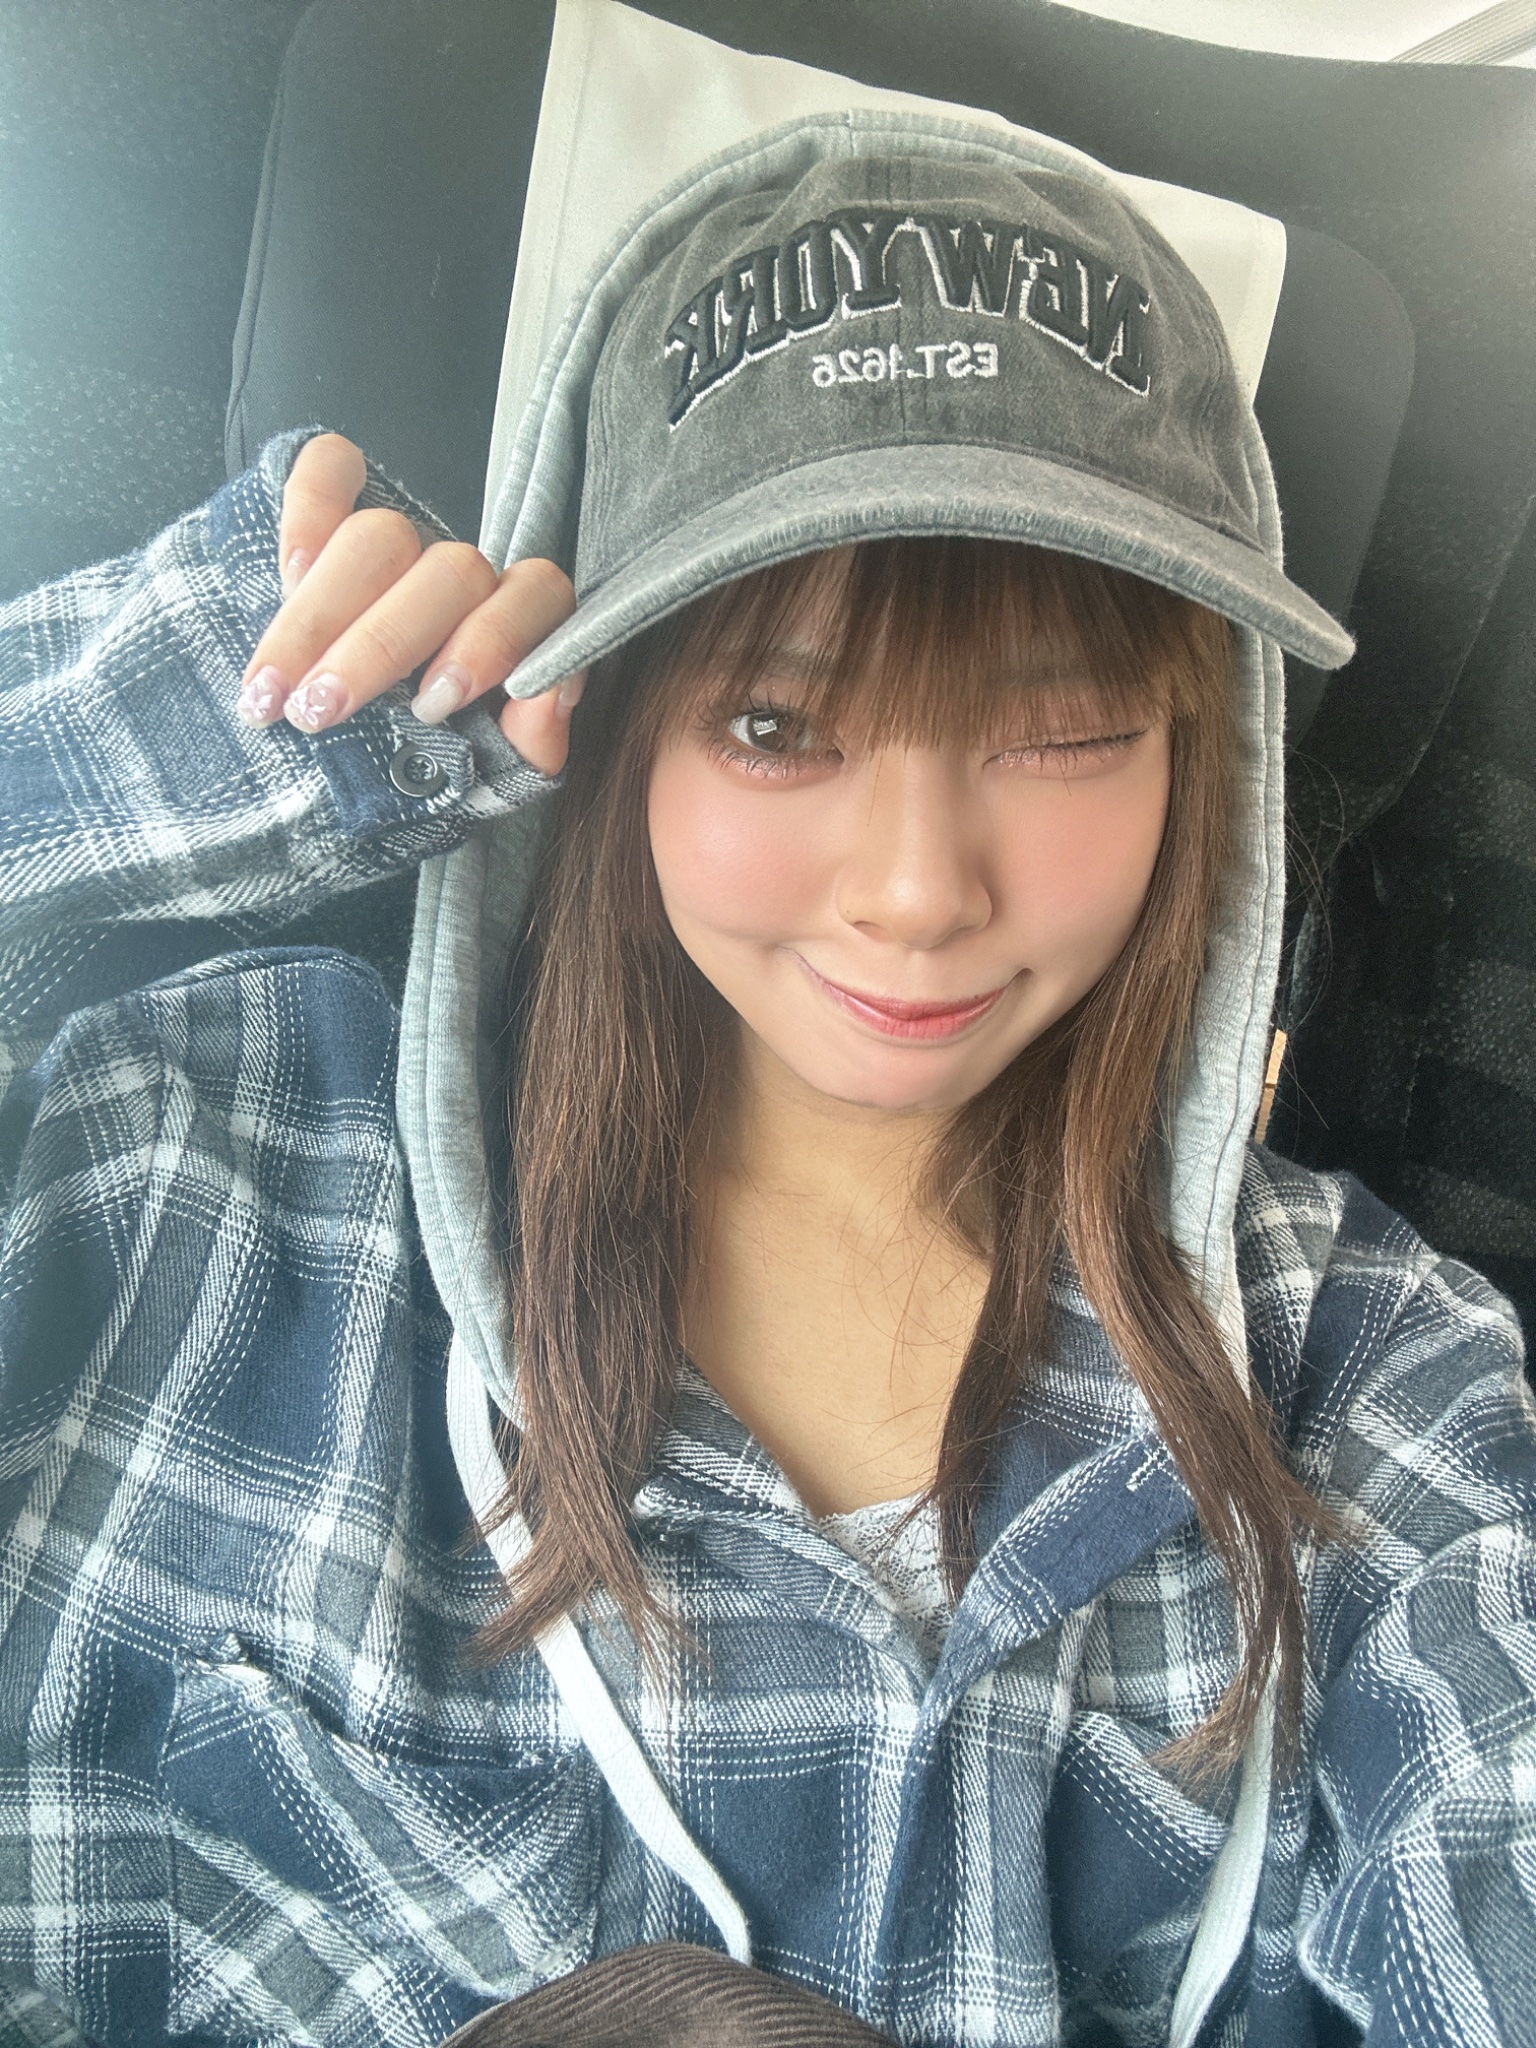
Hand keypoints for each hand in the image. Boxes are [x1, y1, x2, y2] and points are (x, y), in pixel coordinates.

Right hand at [233, 432, 585, 776]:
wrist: (344, 791)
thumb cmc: (422, 780)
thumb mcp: (485, 785)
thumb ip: (529, 747)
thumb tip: (547, 696)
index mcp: (513, 629)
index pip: (534, 594)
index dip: (489, 642)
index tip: (429, 709)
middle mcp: (463, 579)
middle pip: (447, 571)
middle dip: (378, 646)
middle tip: (319, 714)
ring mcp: (402, 546)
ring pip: (377, 537)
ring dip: (319, 615)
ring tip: (274, 691)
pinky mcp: (335, 517)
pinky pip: (328, 473)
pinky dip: (305, 510)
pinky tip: (282, 577)